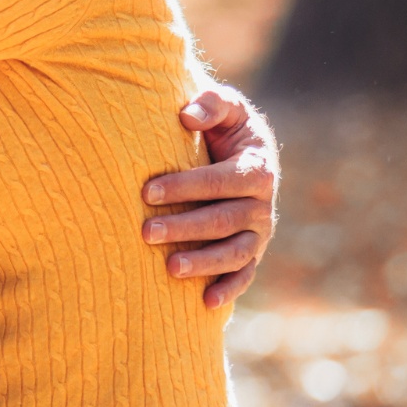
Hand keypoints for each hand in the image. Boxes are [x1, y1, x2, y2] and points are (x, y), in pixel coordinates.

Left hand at [141, 85, 277, 307]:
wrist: (238, 150)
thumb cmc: (223, 126)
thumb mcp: (225, 106)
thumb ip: (211, 104)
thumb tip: (186, 116)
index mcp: (257, 167)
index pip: (220, 181)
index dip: (185, 187)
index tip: (147, 192)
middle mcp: (262, 204)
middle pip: (223, 220)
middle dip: (184, 227)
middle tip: (145, 232)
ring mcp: (258, 232)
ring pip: (234, 252)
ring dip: (203, 263)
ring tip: (169, 268)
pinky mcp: (252, 252)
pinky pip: (244, 274)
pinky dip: (229, 289)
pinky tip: (205, 303)